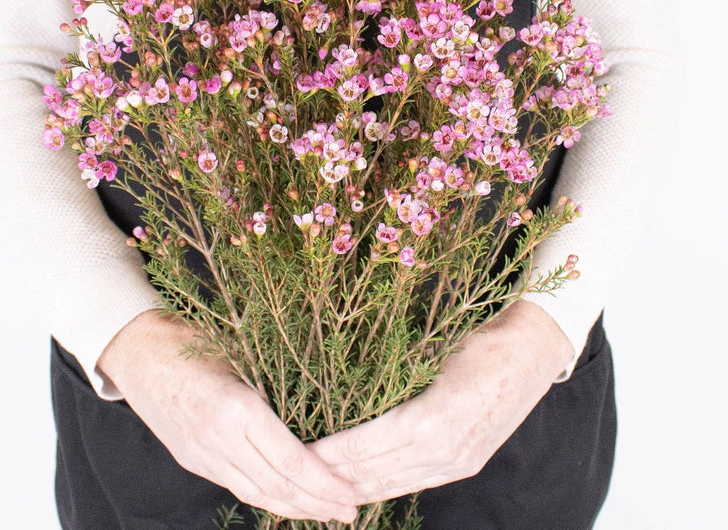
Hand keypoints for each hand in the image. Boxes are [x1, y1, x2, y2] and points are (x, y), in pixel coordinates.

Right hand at [97, 309, 358, 522]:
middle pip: (276, 485)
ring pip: (255, 493)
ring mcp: (201, 454)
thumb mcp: (241, 354)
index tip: (349, 492)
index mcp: (236, 407)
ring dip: (293, 507)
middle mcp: (218, 438)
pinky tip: (285, 498)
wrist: (137, 349)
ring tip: (324, 512)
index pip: (289, 459)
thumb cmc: (194, 337)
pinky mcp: (192, 459)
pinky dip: (265, 495)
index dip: (322, 481)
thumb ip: (272, 388)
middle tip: (350, 511)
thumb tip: (319, 413)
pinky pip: (235, 485)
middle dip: (316, 503)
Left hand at [309, 301, 573, 503]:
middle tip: (298, 475)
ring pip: (392, 485)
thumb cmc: (481, 342)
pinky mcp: (465, 464)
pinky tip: (362, 489)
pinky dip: (383, 488)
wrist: (533, 354)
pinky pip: (413, 483)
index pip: (367, 445)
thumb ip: (396, 375)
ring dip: (355, 489)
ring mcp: (456, 462)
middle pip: (375, 473)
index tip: (300, 450)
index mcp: (433, 419)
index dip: (331, 452)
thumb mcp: (434, 352)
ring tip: (321, 489)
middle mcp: (445, 450)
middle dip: (334, 477)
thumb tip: (348, 383)